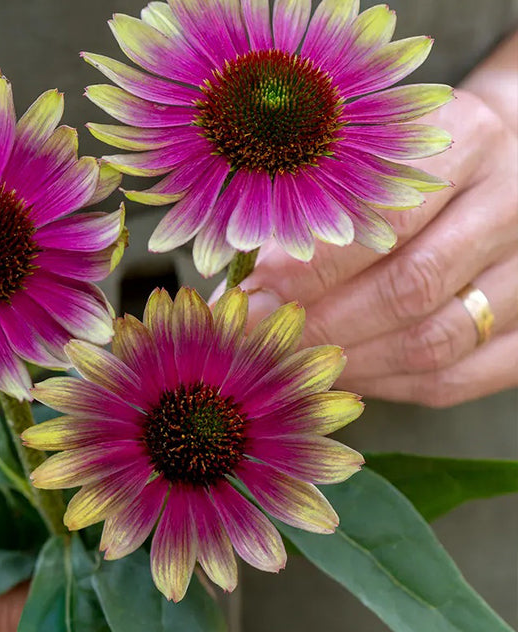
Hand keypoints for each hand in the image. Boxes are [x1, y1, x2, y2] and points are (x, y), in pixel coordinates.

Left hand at [218, 89, 517, 407]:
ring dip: (351, 363)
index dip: (312, 267)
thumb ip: (316, 205)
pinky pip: (456, 379)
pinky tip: (341, 378)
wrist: (504, 161)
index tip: (253, 291)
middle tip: (259, 339)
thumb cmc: (409, 163)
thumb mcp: (368, 154)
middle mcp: (513, 204)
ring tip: (291, 362)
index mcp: (470, 142)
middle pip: (412, 286)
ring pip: (436, 342)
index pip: (385, 219)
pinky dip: (389, 387)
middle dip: (321, 323)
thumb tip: (242, 285)